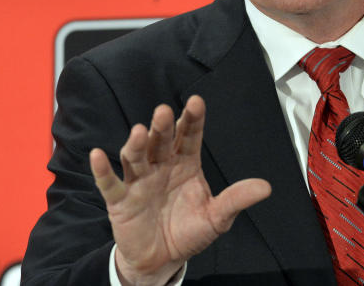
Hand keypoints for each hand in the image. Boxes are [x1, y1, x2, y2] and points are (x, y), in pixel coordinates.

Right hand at [89, 95, 271, 285]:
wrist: (162, 260)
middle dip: (162, 126)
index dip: (192, 119)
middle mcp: (160, 166)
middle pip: (160, 141)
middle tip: (163, 112)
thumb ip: (236, 199)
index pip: (189, 136)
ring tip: (140, 132)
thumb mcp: (217, 217)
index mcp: (185, 163)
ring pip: (135, 156)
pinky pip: (109, 183)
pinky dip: (102, 170)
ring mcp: (138, 181)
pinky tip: (98, 156)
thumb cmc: (188, 232)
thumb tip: (265, 187)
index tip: (196, 102)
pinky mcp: (120, 200)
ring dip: (135, 143)